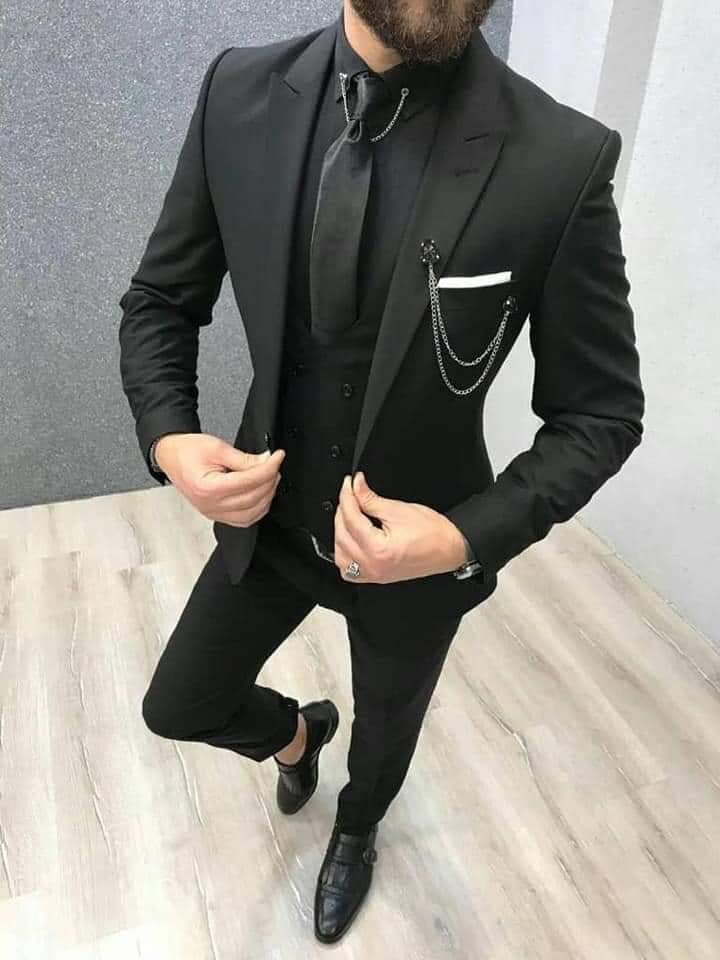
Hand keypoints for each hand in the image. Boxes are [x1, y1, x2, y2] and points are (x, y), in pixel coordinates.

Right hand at [155, 433, 284, 526]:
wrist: (170, 456)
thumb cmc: (187, 450)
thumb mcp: (217, 447)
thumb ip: (244, 459)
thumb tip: (266, 462)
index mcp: (208, 488)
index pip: (248, 482)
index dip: (268, 468)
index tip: (278, 456)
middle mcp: (210, 505)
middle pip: (252, 499)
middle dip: (269, 480)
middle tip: (275, 464)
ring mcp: (213, 513)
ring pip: (251, 514)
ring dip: (266, 496)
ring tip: (269, 477)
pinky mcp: (215, 515)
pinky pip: (243, 520)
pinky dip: (257, 509)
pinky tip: (261, 494)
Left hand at [333, 471, 467, 583]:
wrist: (450, 548)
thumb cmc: (433, 533)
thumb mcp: (398, 509)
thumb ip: (370, 499)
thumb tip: (356, 486)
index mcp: (378, 550)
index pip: (351, 518)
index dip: (348, 496)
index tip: (349, 482)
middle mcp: (372, 566)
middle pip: (342, 534)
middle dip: (343, 510)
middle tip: (350, 493)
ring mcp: (373, 575)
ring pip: (340, 555)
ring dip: (340, 533)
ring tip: (349, 514)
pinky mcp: (376, 577)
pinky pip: (349, 570)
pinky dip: (345, 553)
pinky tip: (350, 538)